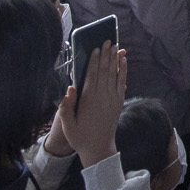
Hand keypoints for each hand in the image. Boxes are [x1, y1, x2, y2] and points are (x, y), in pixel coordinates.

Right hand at [58, 42, 125, 166]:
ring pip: (114, 74)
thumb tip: (69, 88)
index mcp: (88, 100)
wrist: (99, 149)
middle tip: (107, 40)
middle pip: (104, 71)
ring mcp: (112, 99)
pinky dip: (123, 71)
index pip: (92, 75)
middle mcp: (102, 97)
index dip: (94, 60)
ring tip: (115, 46)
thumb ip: (66, 107)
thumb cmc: (80, 137)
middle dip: (105, 55)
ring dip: (114, 59)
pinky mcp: (118, 102)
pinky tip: (123, 61)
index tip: (96, 48)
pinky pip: (121, 83)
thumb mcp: (67, 125)